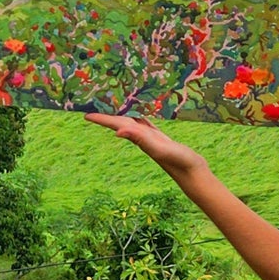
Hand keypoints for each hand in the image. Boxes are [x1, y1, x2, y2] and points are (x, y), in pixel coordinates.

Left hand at [84, 112, 209, 179]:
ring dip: (121, 114)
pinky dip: (138, 116)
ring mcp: (150, 138)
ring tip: (111, 105)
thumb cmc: (179, 161)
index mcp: (139, 138)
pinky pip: (145, 123)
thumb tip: (117, 132)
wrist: (193, 174)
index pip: (116, 125)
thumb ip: (140, 140)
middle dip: (107, 115)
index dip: (102, 120)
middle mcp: (141, 138)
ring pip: (131, 122)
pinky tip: (137, 113)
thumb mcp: (159, 148)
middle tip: (94, 105)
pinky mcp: (160, 138)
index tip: (85, 115)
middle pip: (120, 122)